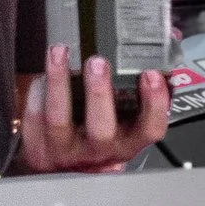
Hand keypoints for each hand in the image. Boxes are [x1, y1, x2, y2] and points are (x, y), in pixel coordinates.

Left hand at [19, 45, 171, 170]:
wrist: (62, 169)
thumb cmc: (99, 137)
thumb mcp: (127, 119)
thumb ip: (145, 82)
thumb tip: (169, 36)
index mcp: (128, 142)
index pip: (150, 129)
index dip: (154, 104)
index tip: (151, 75)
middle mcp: (98, 150)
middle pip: (102, 129)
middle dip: (99, 93)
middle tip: (98, 62)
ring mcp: (65, 151)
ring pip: (59, 120)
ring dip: (59, 82)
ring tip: (60, 53)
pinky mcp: (37, 146)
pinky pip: (34, 117)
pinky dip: (38, 91)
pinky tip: (43, 74)